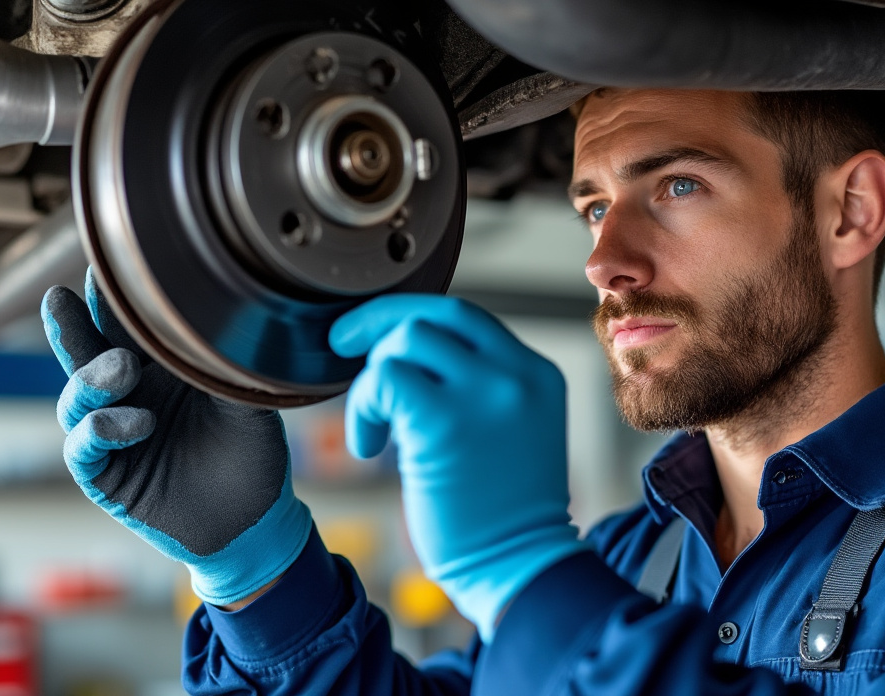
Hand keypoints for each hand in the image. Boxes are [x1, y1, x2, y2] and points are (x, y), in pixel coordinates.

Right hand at [41, 269, 310, 605]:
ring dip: (93, 378)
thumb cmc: (251, 454)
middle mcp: (127, 393)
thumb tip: (227, 313)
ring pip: (77, 396)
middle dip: (69, 323)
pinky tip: (138, 423)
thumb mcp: (246, 402)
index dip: (114, 297)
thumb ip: (224, 365)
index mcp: (160, 367)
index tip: (106, 261)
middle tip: (60, 297)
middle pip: (85, 351)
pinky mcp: (105, 474)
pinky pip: (84, 446)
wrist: (254, 521)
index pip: (128, 325)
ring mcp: (111, 432)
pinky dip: (103, 428)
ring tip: (125, 369)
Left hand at [331, 294, 588, 640]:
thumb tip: (409, 352)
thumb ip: (478, 386)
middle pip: (433, 316)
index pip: (465, 318)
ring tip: (374, 429)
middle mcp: (516, 373)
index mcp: (536, 372)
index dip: (409, 317)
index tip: (373, 334)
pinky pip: (385, 380)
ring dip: (373, 380)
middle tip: (348, 355)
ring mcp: (485, 393)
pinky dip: (364, 407)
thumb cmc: (503, 514)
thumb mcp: (513, 429)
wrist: (519, 567)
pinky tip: (367, 446)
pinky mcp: (447, 422)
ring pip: (406, 340)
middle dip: (378, 330)